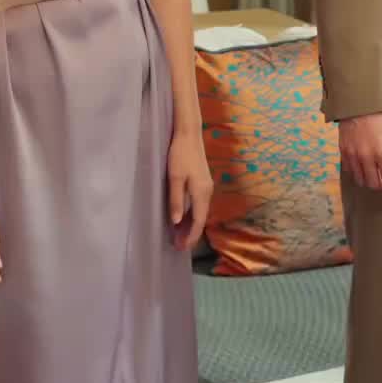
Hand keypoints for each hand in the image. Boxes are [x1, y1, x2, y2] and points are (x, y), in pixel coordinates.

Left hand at [167, 130, 212, 251]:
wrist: (188, 134)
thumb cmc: (180, 155)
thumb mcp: (174, 178)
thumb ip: (175, 200)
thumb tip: (175, 222)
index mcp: (201, 193)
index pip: (197, 221)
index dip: (190, 236)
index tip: (182, 248)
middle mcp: (207, 192)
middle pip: (200, 219)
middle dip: (190, 234)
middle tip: (178, 247)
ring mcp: (206, 187)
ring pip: (199, 212)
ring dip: (190, 225)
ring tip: (179, 236)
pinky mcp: (202, 182)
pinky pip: (198, 204)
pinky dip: (191, 215)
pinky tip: (182, 218)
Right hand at [339, 111, 381, 197]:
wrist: (362, 102)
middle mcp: (367, 158)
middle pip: (373, 183)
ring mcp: (353, 155)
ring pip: (360, 179)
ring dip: (369, 180)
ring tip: (374, 175)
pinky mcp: (343, 150)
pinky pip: (349, 169)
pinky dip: (357, 172)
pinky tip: (362, 167)